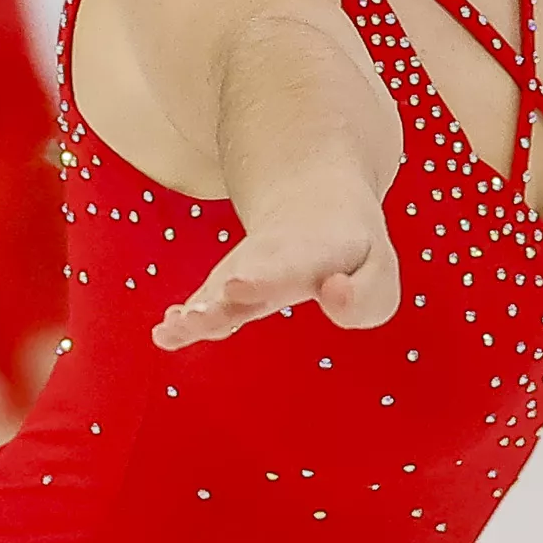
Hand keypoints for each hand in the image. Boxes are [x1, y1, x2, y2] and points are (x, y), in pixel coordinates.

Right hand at [153, 207, 400, 349]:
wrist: (310, 205)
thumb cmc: (349, 253)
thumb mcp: (378, 274)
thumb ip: (369, 297)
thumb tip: (333, 293)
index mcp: (313, 251)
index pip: (292, 266)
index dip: (268, 277)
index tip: (242, 288)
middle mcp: (270, 259)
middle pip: (249, 275)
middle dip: (232, 291)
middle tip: (213, 305)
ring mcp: (242, 274)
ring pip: (219, 293)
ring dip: (201, 312)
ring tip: (179, 325)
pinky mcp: (222, 293)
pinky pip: (202, 307)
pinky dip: (183, 323)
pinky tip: (163, 337)